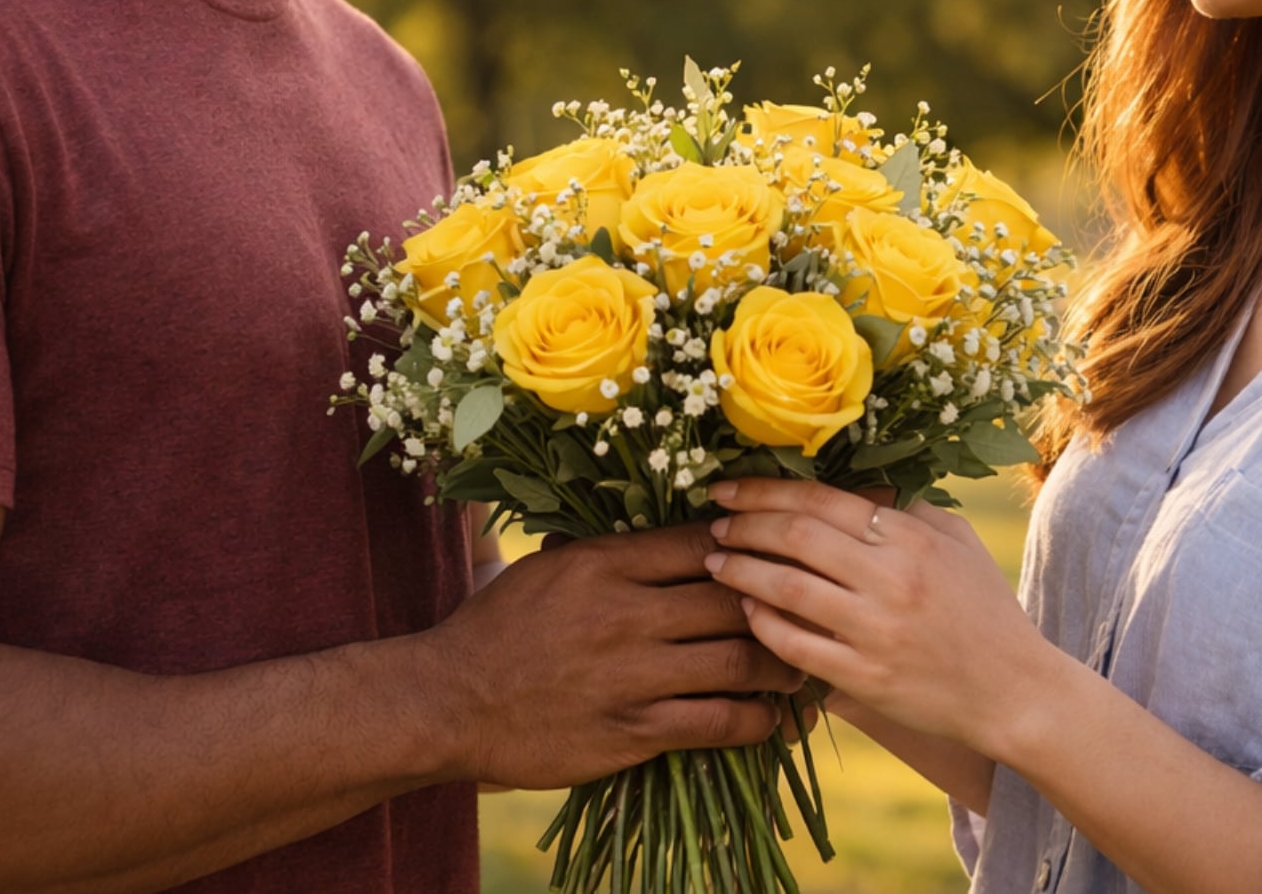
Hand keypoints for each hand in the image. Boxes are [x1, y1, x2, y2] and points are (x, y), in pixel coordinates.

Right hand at [428, 522, 805, 789]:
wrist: (451, 701)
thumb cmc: (500, 627)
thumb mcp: (550, 566)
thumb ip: (612, 551)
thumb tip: (672, 529)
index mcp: (605, 562)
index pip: (703, 542)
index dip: (753, 543)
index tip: (781, 549)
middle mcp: (626, 613)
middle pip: (734, 597)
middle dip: (781, 602)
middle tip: (810, 608)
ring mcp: (632, 675)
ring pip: (739, 661)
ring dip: (782, 665)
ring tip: (803, 666)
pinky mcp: (633, 730)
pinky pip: (717, 722)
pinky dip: (756, 721)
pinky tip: (771, 720)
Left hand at [702, 478, 1054, 756]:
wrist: (1014, 691)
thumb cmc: (984, 610)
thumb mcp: (956, 542)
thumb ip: (905, 508)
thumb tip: (849, 484)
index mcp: (911, 537)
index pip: (820, 501)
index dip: (764, 490)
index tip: (727, 487)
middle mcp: (891, 579)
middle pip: (795, 537)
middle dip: (743, 524)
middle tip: (713, 522)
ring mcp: (876, 631)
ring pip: (787, 589)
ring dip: (740, 571)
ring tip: (713, 561)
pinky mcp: (866, 679)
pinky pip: (796, 646)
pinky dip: (762, 624)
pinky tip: (745, 610)